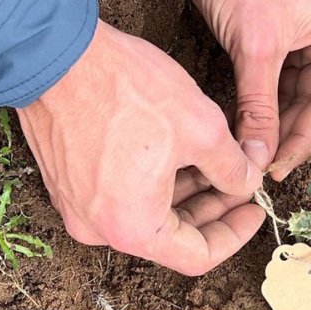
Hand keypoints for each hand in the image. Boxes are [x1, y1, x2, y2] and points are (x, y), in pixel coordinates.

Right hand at [18, 21, 264, 275]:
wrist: (56, 52)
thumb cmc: (124, 90)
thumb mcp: (202, 130)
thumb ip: (233, 168)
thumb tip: (248, 182)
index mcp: (134, 228)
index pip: (197, 257)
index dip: (234, 235)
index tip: (255, 210)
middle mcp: (101, 228)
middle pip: (172, 237)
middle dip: (213, 209)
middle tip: (242, 182)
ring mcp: (79, 206)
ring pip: (149, 213)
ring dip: (187, 193)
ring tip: (219, 164)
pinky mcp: (70, 181)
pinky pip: (123, 195)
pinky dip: (157, 182)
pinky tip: (183, 156)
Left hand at [172, 0, 310, 180]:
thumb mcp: (255, 45)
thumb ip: (259, 107)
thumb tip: (258, 158)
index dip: (301, 140)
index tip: (275, 169)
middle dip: (286, 135)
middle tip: (260, 165)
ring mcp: (302, 38)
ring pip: (292, 96)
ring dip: (272, 123)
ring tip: (250, 151)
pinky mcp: (274, 38)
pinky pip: (274, 82)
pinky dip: (259, 104)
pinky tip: (245, 126)